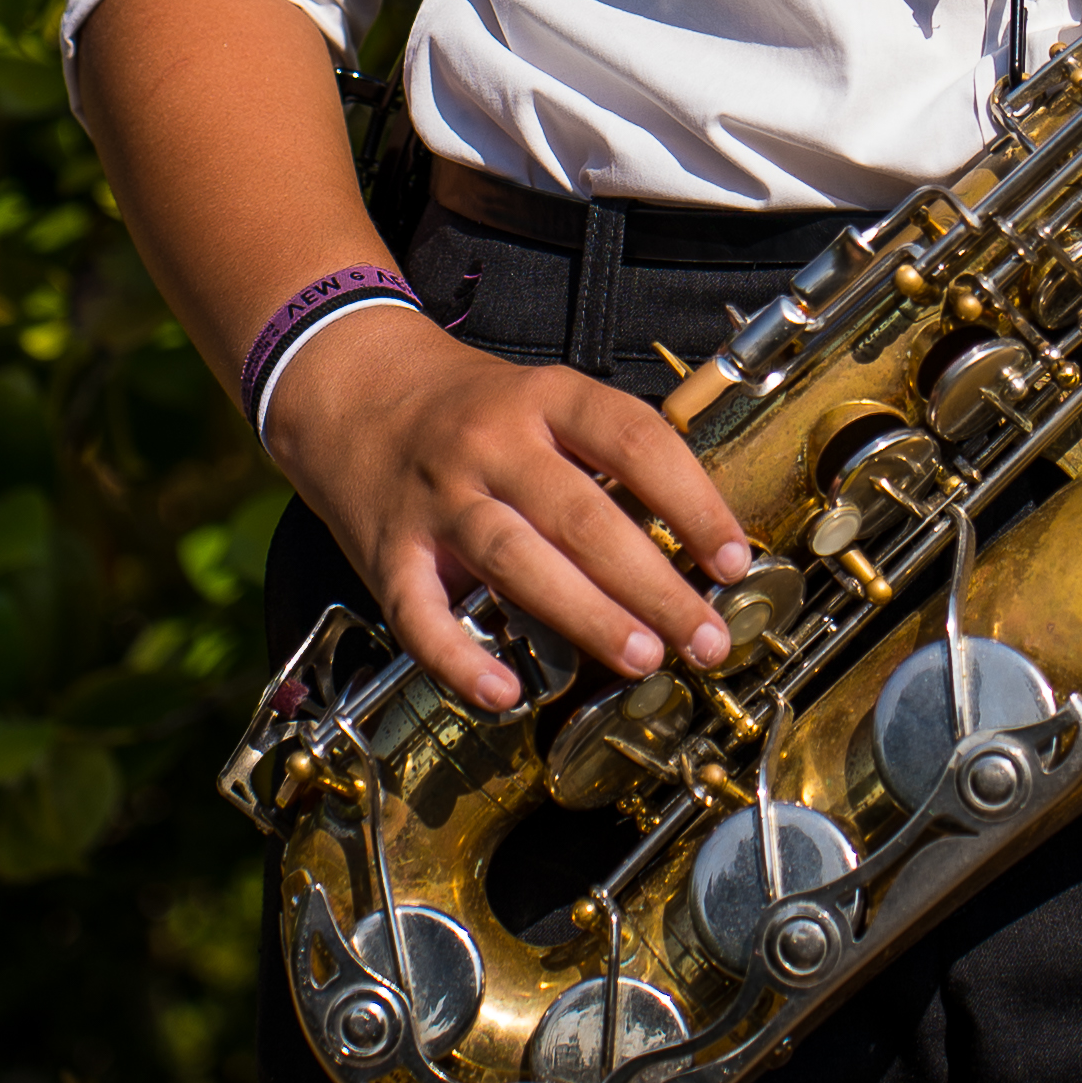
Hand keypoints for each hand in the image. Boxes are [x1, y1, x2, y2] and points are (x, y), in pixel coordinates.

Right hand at [265, 312, 753, 716]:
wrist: (349, 389)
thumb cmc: (469, 409)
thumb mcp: (541, 401)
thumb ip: (604, 458)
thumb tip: (692, 536)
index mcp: (542, 398)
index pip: (633, 440)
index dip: (692, 500)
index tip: (732, 558)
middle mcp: (490, 444)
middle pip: (581, 515)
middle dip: (653, 583)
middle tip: (704, 636)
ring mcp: (436, 499)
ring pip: (516, 559)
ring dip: (585, 614)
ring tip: (644, 657)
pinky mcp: (386, 553)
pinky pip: (421, 615)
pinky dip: (460, 659)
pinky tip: (506, 693)